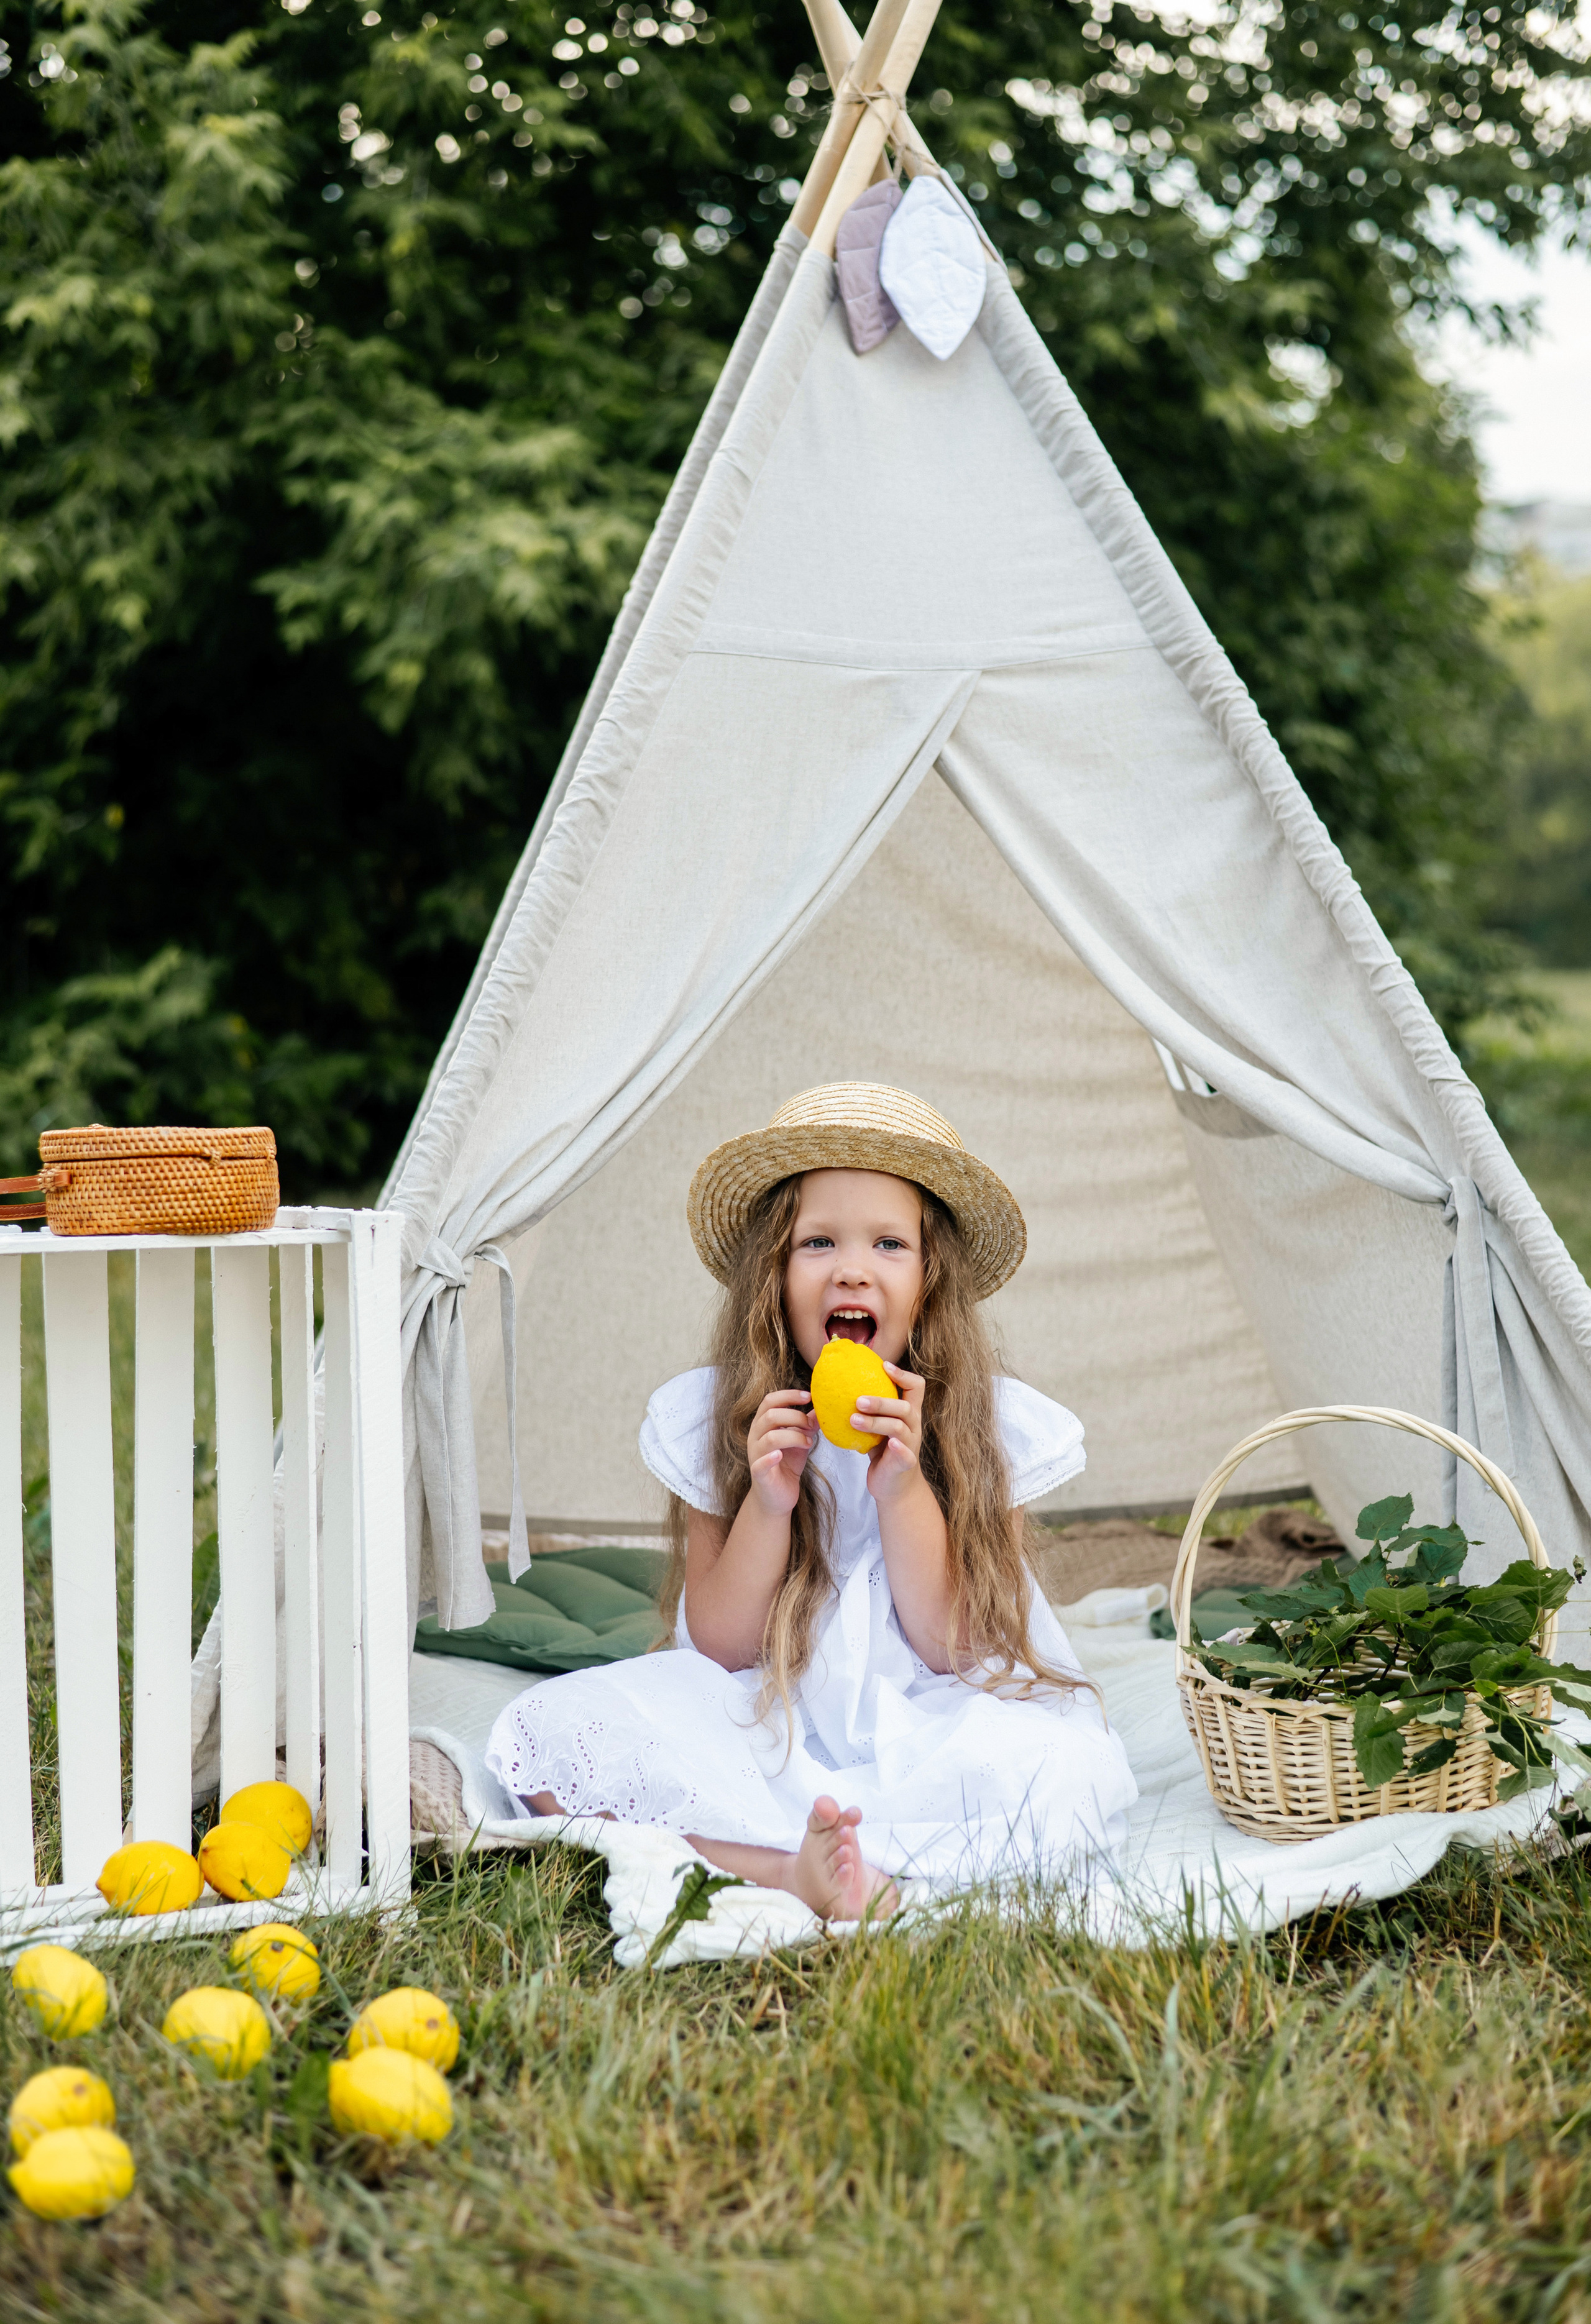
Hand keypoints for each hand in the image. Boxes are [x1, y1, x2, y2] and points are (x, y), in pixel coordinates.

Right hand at [747, 1387, 816, 1515]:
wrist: (777, 1497)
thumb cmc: (787, 1465)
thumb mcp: (801, 1441)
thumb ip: (808, 1425)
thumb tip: (822, 1409)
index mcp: (763, 1425)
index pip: (770, 1401)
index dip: (788, 1395)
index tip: (809, 1396)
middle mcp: (756, 1437)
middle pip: (771, 1415)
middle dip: (795, 1416)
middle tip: (811, 1425)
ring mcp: (756, 1455)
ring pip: (770, 1437)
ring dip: (794, 1436)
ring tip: (808, 1442)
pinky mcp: (759, 1474)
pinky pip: (760, 1463)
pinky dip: (771, 1457)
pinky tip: (781, 1455)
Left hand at [855, 1363, 926, 1507]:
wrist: (895, 1487)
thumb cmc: (882, 1452)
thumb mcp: (876, 1428)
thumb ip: (866, 1411)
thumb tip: (834, 1390)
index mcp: (908, 1414)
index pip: (916, 1387)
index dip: (903, 1374)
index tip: (883, 1366)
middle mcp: (913, 1426)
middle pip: (904, 1406)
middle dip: (881, 1401)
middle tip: (858, 1400)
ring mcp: (911, 1445)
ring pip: (898, 1427)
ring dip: (876, 1422)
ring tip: (853, 1419)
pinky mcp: (905, 1464)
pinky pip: (905, 1454)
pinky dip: (898, 1448)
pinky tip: (888, 1444)